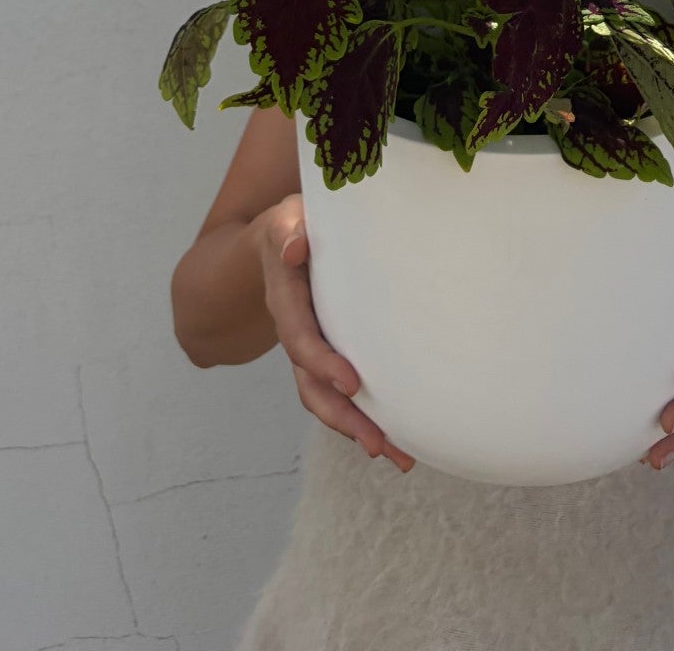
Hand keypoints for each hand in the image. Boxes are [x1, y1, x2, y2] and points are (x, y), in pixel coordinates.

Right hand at [256, 194, 415, 471]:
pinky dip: (365, 418)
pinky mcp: (329, 354)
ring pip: (326, 398)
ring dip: (358, 429)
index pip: (299, 333)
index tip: (351, 383)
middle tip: (376, 443)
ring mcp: (311, 346)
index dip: (320, 361)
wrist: (275, 242)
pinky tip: (398, 441)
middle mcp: (296, 328)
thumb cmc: (294, 223)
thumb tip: (293, 247)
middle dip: (341, 416)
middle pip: (310, 382)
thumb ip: (290, 229)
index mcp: (285, 296)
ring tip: (398, 457)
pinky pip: (340, 393)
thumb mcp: (287, 217)